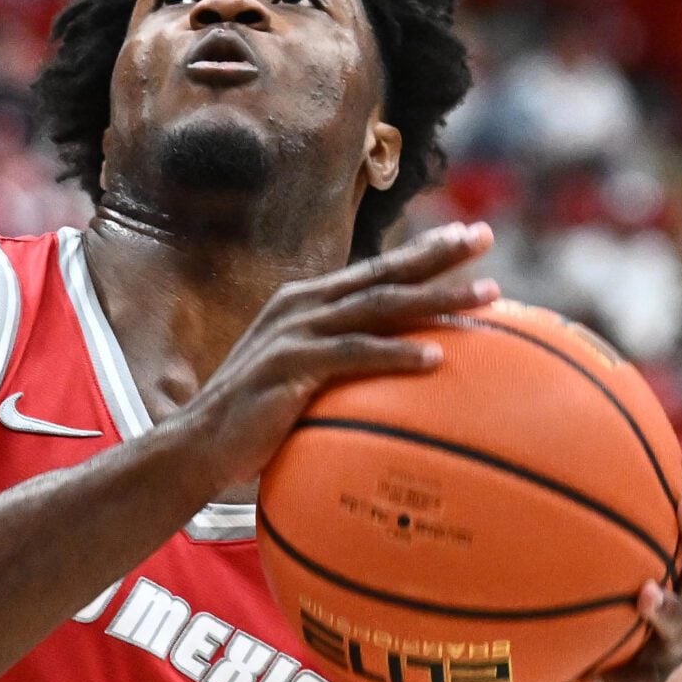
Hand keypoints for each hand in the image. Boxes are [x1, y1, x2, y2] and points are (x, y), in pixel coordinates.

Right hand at [170, 221, 498, 491]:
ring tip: (485, 295)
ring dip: (435, 298)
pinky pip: (352, 354)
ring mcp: (294, 333)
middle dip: (438, 254)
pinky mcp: (289, 364)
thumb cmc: (254, 421)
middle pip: (384, 273)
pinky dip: (395, 353)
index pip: (375, 269)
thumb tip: (397, 380)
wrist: (196, 446)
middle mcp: (302, 306)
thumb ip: (339, 365)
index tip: (471, 236)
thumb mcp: (299, 379)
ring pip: (378, 306)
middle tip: (486, 238)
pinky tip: (435, 357)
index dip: (423, 250)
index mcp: (307, 303)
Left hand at [528, 463, 681, 681]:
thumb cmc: (567, 636)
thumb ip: (562, 553)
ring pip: (678, 630)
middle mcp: (676, 617)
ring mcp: (664, 655)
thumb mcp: (568, 592)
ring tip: (647, 592)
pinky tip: (590, 680)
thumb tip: (523, 490)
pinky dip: (612, 681)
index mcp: (666, 586)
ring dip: (665, 610)